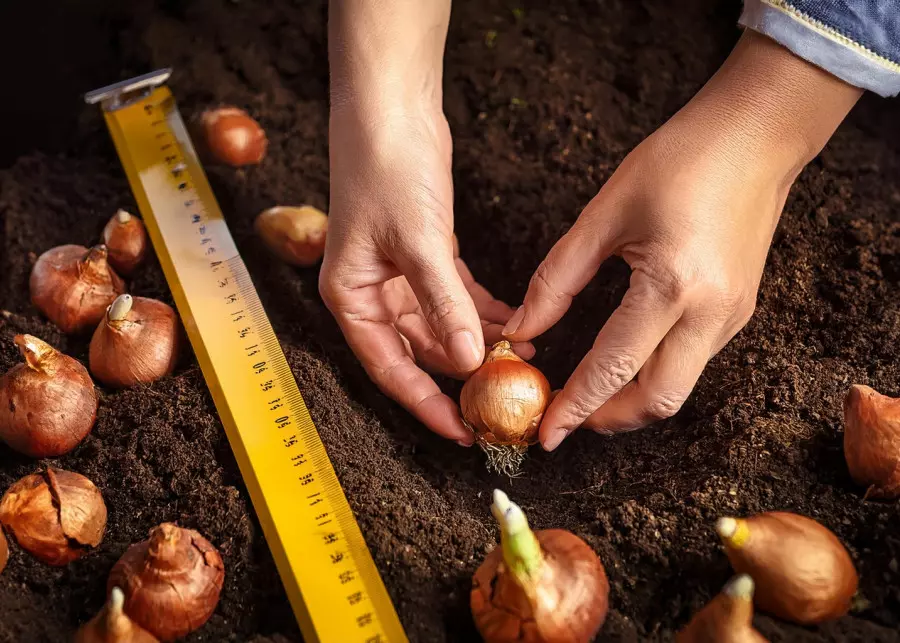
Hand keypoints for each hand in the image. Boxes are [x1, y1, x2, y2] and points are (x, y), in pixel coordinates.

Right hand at [320, 107, 533, 443]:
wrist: (390, 108)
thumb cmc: (384, 169)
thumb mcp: (417, 243)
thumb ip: (444, 305)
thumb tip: (469, 360)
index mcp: (351, 299)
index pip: (390, 368)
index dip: (426, 404)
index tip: (462, 432)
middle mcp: (372, 294)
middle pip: (418, 353)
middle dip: (460, 375)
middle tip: (504, 396)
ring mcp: (398, 276)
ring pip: (442, 328)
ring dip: (478, 343)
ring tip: (522, 359)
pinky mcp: (425, 256)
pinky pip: (455, 299)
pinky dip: (482, 313)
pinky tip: (514, 323)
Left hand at [503, 31, 861, 449]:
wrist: (757, 134)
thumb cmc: (679, 159)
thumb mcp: (605, 214)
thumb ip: (558, 278)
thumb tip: (522, 327)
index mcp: (672, 286)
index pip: (614, 368)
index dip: (575, 407)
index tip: (544, 435)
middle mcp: (711, 313)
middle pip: (657, 401)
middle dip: (607, 419)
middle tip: (564, 415)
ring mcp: (732, 316)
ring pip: (678, 387)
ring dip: (630, 401)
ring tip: (586, 394)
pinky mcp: (739, 310)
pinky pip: (693, 362)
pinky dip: (654, 376)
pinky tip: (624, 362)